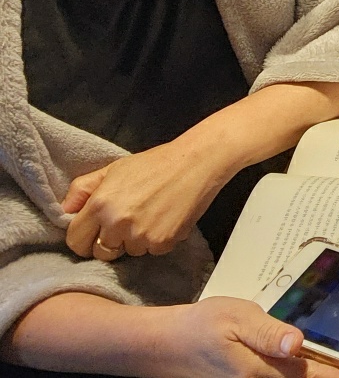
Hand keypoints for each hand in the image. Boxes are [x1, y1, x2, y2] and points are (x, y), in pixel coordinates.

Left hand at [64, 134, 233, 259]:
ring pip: (128, 252)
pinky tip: (164, 220)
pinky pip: (151, 251)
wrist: (196, 163)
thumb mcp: (113, 169)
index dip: (84, 237)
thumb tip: (65, 211)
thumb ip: (82, 189)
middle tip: (125, 223)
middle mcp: (117, 223)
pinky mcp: (162, 243)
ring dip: (134, 241)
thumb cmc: (155, 163)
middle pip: (100, 253)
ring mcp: (140, 236)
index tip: (95, 232)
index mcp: (100, 204)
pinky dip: (156, 240)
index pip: (75, 241)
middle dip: (109, 242)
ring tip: (149, 216)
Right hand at [153, 297, 338, 377]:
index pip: (307, 375)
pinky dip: (290, 370)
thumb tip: (298, 343)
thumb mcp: (236, 318)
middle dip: (325, 374)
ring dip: (309, 372)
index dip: (335, 374)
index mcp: (258, 370)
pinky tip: (300, 360)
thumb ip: (270, 333)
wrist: (160, 347)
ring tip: (334, 365)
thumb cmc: (198, 328)